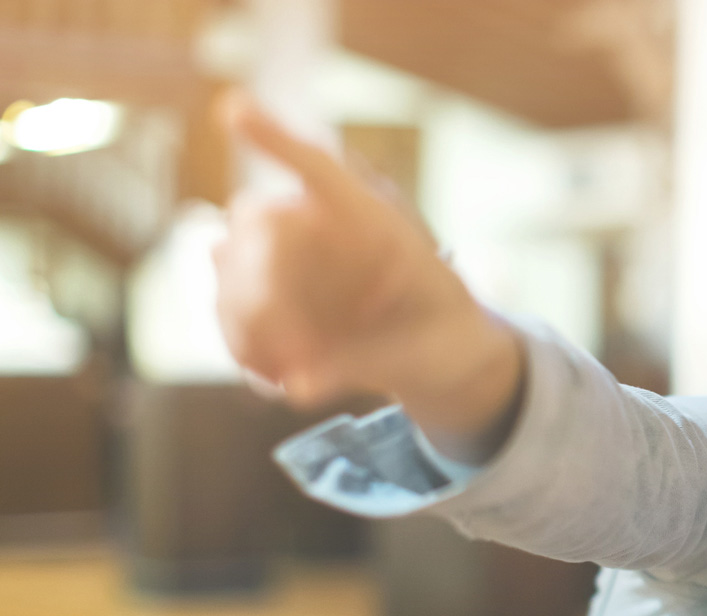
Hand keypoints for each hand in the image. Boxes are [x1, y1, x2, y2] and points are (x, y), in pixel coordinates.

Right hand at [212, 92, 523, 453]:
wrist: (446, 351)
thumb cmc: (447, 331)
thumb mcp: (427, 349)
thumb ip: (364, 361)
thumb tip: (296, 387)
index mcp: (372, 219)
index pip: (320, 168)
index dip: (276, 139)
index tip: (233, 109)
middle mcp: (322, 225)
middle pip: (257, 223)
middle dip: (256, 287)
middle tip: (285, 357)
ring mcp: (291, 257)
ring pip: (231, 265)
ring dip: (244, 324)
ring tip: (280, 378)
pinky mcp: (271, 295)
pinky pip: (230, 308)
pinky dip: (243, 347)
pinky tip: (274, 383)